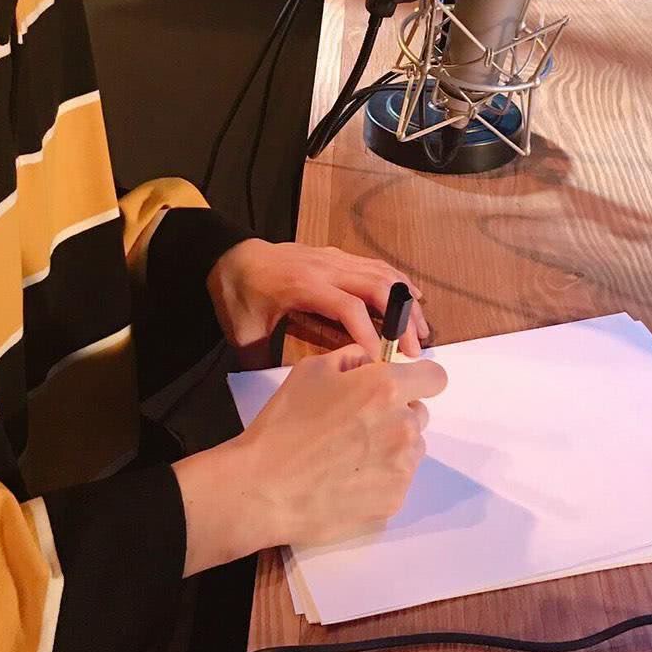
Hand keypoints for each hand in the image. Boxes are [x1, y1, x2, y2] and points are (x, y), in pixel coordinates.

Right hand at [174, 346, 447, 571]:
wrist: (264, 488)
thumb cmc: (284, 424)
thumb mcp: (311, 371)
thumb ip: (352, 358)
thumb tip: (372, 361)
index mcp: (386, 389)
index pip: (435, 377)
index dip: (419, 378)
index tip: (400, 387)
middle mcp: (403, 427)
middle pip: (419, 414)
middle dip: (396, 413)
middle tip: (357, 424)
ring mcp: (402, 468)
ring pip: (411, 449)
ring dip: (391, 446)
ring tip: (348, 455)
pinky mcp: (394, 501)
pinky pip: (397, 480)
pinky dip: (380, 478)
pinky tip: (346, 480)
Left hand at [207, 239, 429, 365]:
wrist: (230, 257)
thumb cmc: (238, 297)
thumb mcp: (244, 333)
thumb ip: (264, 362)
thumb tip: (283, 394)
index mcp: (303, 286)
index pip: (348, 307)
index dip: (369, 333)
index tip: (383, 363)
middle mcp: (325, 268)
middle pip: (376, 287)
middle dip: (400, 320)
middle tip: (414, 352)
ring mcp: (334, 258)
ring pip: (382, 274)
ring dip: (406, 302)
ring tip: (422, 331)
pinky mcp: (338, 256)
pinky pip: (376, 266)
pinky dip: (399, 282)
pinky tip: (415, 300)